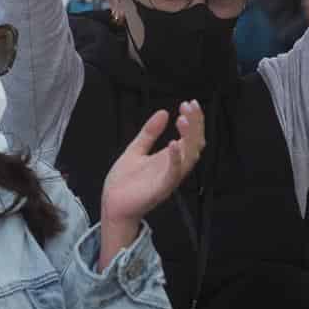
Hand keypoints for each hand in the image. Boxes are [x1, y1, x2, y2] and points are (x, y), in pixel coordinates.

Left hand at [100, 101, 205, 229]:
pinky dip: (176, 159)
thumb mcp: (136, 150)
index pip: (190, 137)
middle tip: (189, 106)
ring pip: (189, 157)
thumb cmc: (124, 182)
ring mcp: (169, 178)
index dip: (193, 120)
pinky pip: (173, 174)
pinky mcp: (160, 189)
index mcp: (169, 158)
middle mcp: (174, 167)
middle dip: (195, 123)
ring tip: (183, 119)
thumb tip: (163, 112)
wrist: (112, 205)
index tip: (189, 103)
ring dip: (189, 137)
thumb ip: (149, 132)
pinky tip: (174, 143)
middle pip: (195, 144)